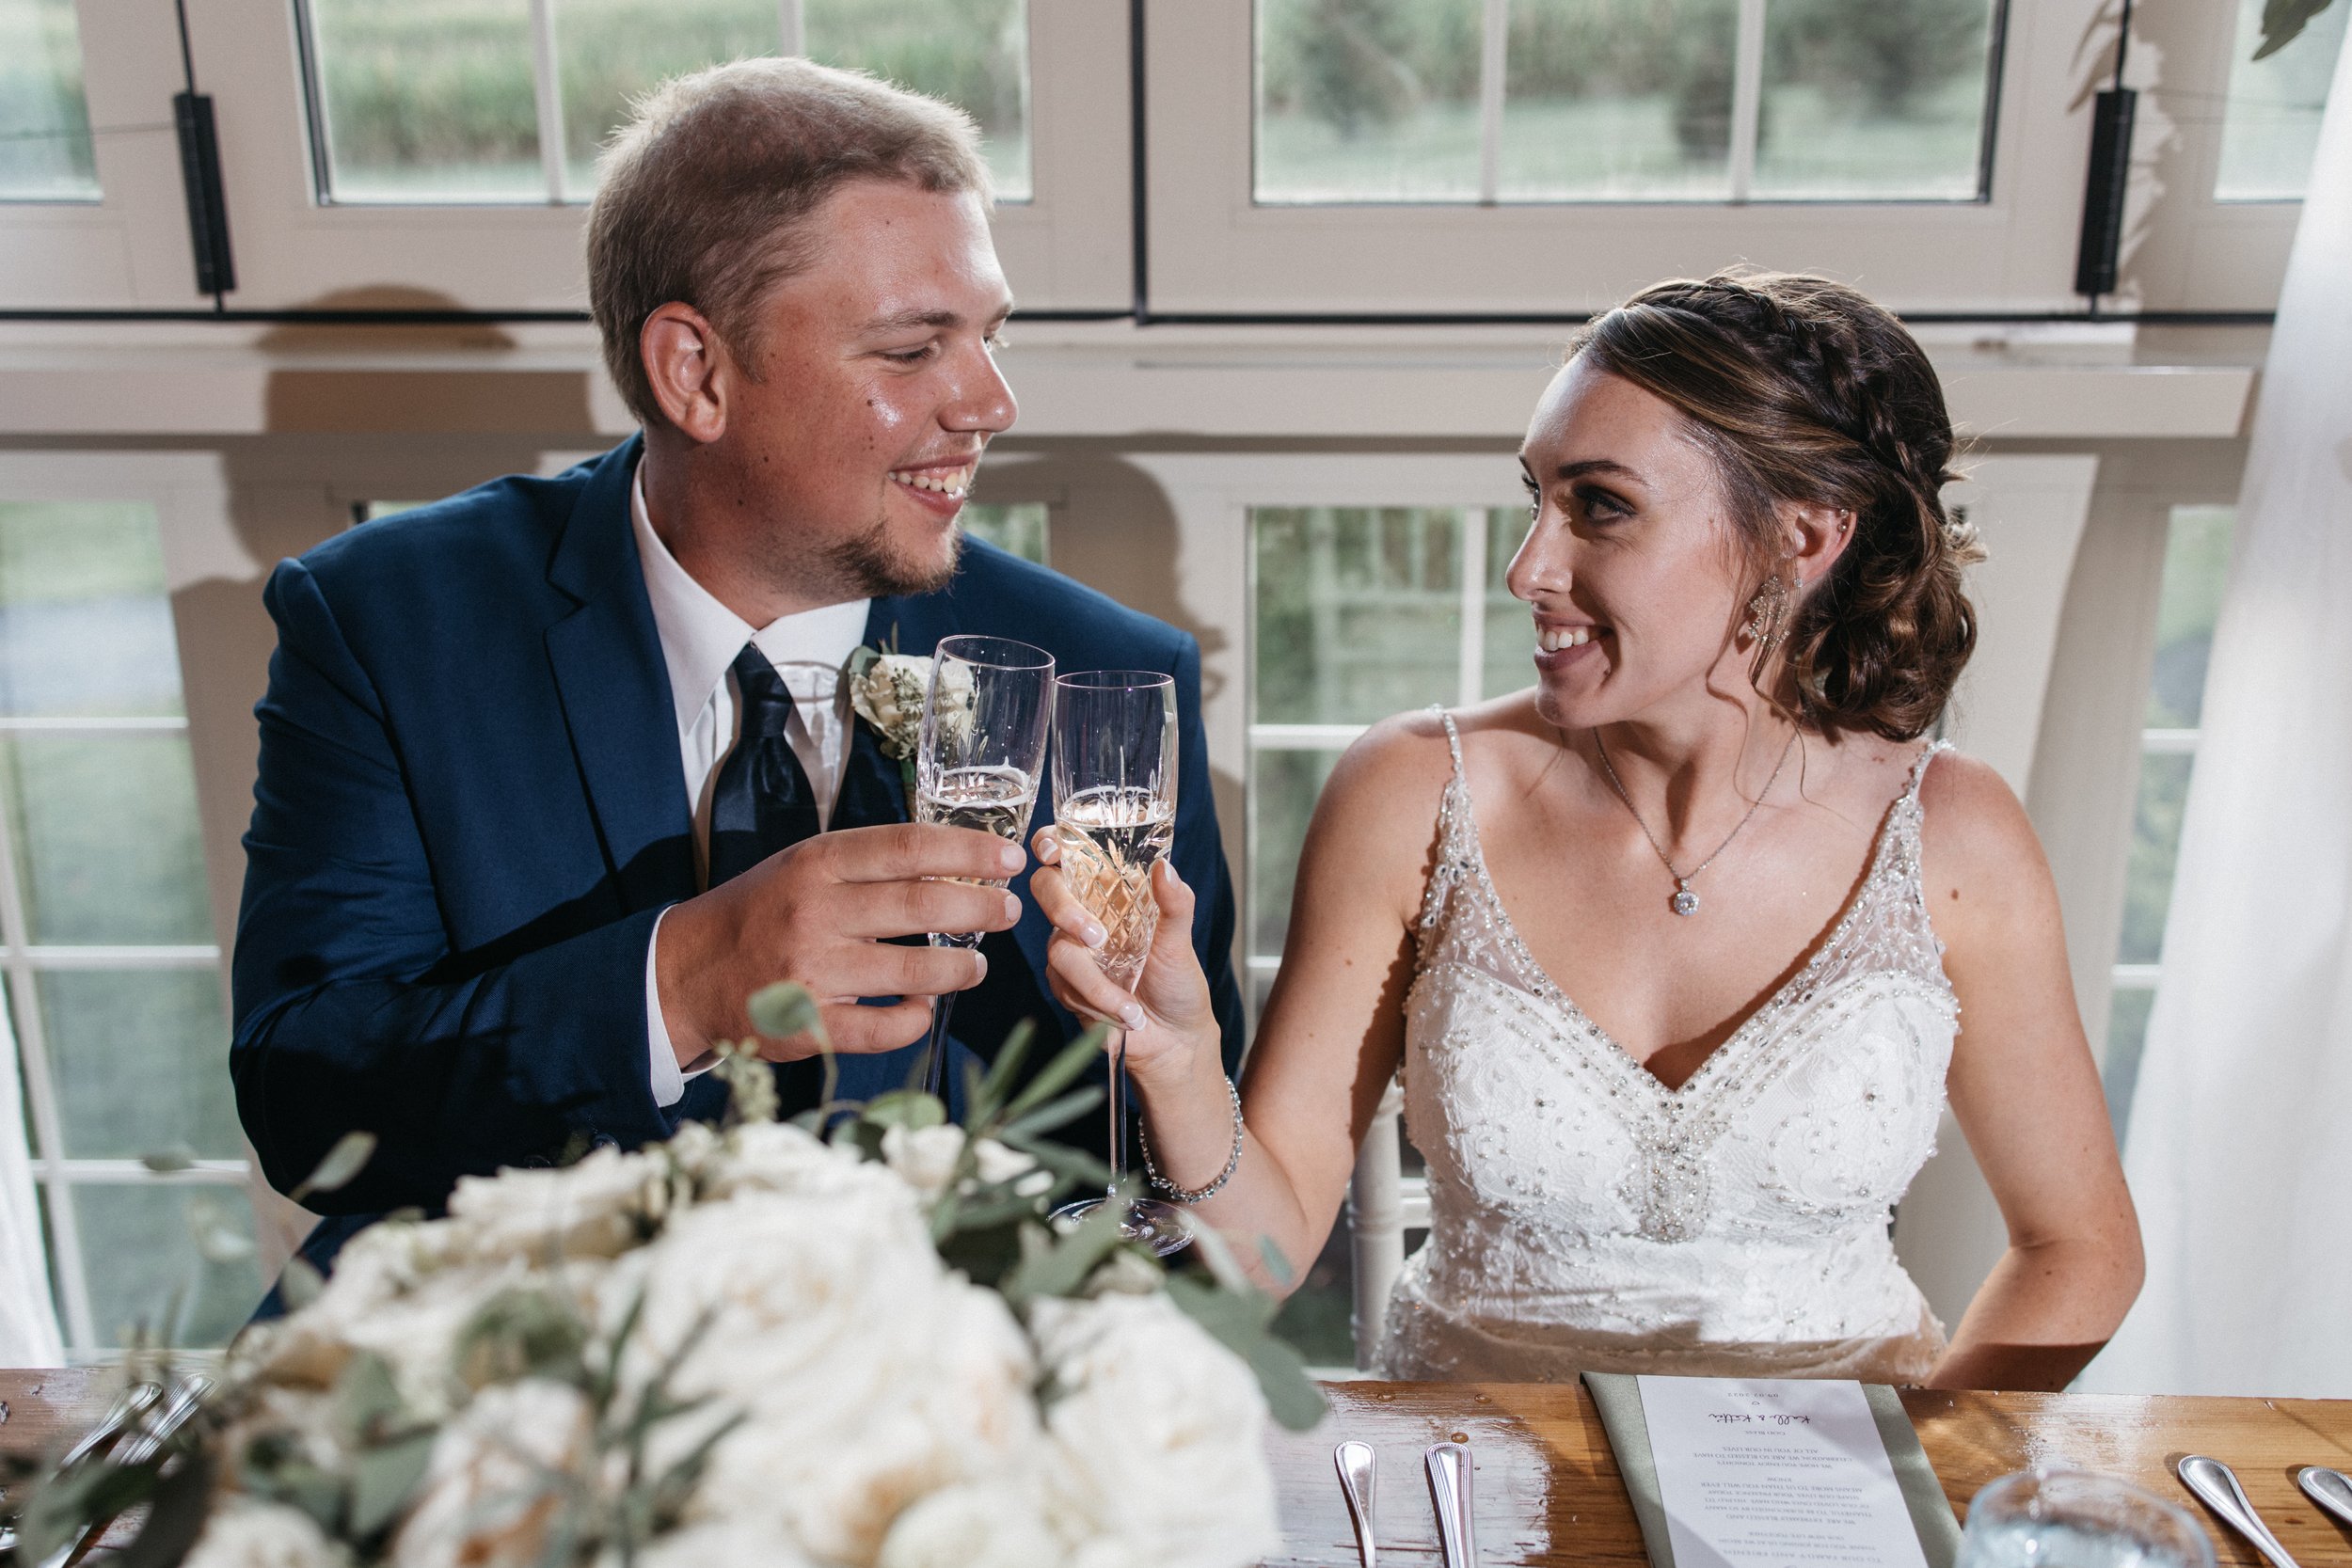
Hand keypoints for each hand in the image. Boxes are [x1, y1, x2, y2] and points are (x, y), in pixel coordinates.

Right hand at [655, 823, 1025, 1062]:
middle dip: (979, 908)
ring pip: (913, 973)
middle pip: (920, 906)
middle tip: (1008, 911)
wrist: (688, 971)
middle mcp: (815, 913)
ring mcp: (812, 972)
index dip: (967, 852)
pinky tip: (923, 1010)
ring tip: (977, 966)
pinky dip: (914, 1021)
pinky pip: (883, 1029)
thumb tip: (953, 864)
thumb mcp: (803, 866)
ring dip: (960, 970)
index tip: (1008, 858)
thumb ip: (867, 864)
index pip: (908, 848)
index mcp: (817, 864)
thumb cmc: (761, 912)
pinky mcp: (808, 1026)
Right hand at [1030, 829, 1218, 1088]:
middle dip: (1065, 909)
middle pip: (1047, 889)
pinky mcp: (1065, 984)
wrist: (1174, 1042)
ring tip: (1133, 1007)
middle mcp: (1086, 913)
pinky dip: (1098, 1002)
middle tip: (1097, 936)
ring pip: (1059, 948)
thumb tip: (1165, 867)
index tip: (1053, 849)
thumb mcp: (1182, 941)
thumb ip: (1175, 903)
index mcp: (1112, 892)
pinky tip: (1125, 1015)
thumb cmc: (1179, 985)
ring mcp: (1072, 949)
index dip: (1052, 843)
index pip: (1072, 854)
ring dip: (1096, 982)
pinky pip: (1065, 985)